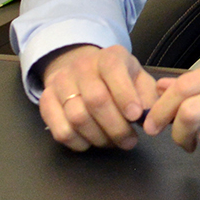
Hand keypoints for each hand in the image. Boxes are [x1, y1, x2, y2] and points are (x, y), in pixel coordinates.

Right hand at [38, 44, 159, 151]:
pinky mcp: (46, 101)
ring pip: (77, 117)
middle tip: (130, 141)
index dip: (125, 95)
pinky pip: (60, 130)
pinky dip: (78, 143)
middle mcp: (81, 66)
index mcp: (108, 56)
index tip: (136, 116)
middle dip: (116, 126)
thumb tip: (153, 117)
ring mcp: (61, 83)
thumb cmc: (117, 77)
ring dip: (99, 137)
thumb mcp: (137, 77)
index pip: (114, 70)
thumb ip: (149, 95)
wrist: (81, 68)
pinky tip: (91, 142)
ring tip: (113, 142)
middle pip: (96, 100)